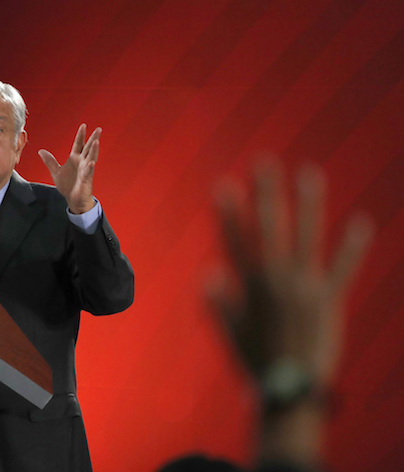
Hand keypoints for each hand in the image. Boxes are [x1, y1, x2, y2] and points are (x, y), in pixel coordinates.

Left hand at [38, 123, 100, 213]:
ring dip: (94, 150)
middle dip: (93, 138)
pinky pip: (89, 172)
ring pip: (91, 157)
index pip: (79, 144)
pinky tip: (91, 163)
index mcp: (75, 159)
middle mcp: (82, 162)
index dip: (81, 135)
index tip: (83, 126)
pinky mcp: (86, 179)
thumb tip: (41, 151)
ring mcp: (85, 170)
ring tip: (97, 141)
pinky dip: (90, 167)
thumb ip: (50, 161)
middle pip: (88, 148)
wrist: (73, 199)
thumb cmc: (67, 186)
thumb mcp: (56, 172)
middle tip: (99, 129)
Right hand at [207, 160, 373, 390]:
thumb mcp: (228, 331)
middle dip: (266, 193)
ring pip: (305, 238)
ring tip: (309, 173)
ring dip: (308, 205)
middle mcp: (276, 281)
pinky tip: (361, 221)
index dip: (229, 211)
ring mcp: (304, 289)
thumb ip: (218, 300)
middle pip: (269, 229)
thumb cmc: (255, 360)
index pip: (235, 240)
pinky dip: (352, 248)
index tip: (224, 183)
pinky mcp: (329, 301)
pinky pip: (342, 270)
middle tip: (264, 162)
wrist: (289, 389)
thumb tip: (209, 272)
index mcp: (249, 287)